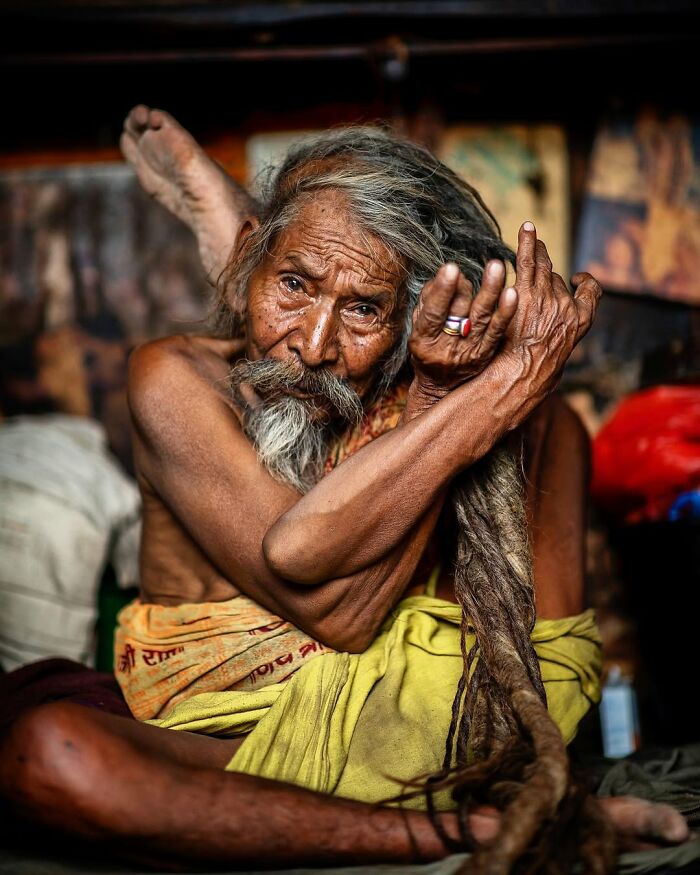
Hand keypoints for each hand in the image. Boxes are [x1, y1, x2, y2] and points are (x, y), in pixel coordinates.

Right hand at [408, 259, 517, 401]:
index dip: (442, 291)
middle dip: (467, 287)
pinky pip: (497, 331)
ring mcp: (468, 352)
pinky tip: (512, 294)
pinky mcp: (486, 354)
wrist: (439, 387)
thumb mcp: (417, 327)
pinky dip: (505, 312)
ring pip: (481, 319)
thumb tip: (445, 275)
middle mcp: (446, 348)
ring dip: (490, 291)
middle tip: (473, 266)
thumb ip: (428, 302)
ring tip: (496, 268)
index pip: (433, 314)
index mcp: (423, 341)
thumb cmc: (426, 348)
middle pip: (459, 313)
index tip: (452, 268)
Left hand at [499, 222, 600, 403]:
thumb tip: (555, 344)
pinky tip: (526, 228)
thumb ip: (559, 344)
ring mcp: (546, 297)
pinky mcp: (524, 291)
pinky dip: (527, 242)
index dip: (584, 284)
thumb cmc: (536, 374)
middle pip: (557, 280)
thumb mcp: (557, 363)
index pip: (590, 294)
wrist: (523, 373)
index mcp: (581, 321)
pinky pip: (526, 261)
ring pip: (542, 265)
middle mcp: (567, 305)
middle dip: (548, 269)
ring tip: (530, 233)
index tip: (577, 279)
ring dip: (537, 248)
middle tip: (540, 255)